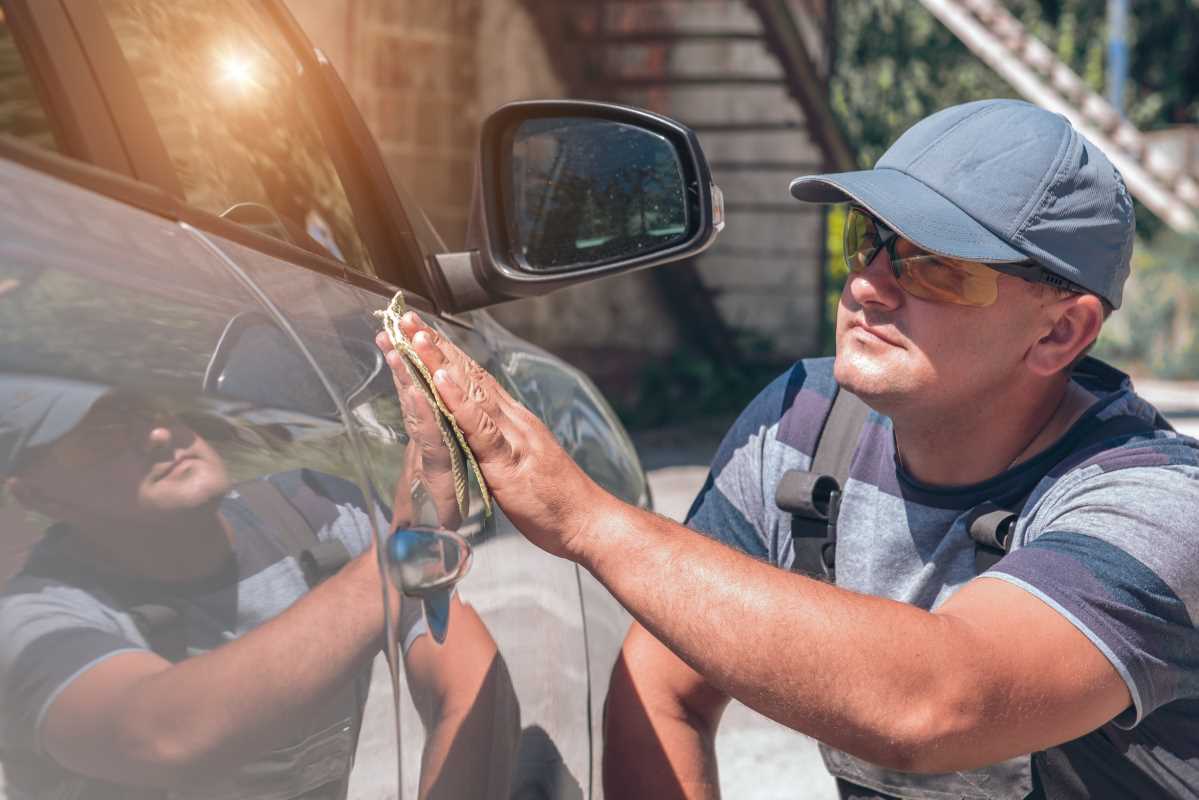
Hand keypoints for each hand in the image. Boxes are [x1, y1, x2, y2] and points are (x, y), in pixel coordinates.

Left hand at [375, 314, 610, 561]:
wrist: (587, 522)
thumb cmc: (555, 501)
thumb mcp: (521, 465)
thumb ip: (500, 444)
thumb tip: (480, 434)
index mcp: (514, 422)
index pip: (476, 380)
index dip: (448, 355)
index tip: (422, 333)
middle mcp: (513, 420)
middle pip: (470, 375)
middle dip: (438, 347)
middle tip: (408, 319)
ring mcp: (512, 437)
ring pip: (471, 391)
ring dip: (441, 362)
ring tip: (416, 336)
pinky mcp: (508, 460)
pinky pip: (479, 426)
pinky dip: (458, 401)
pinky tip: (440, 380)